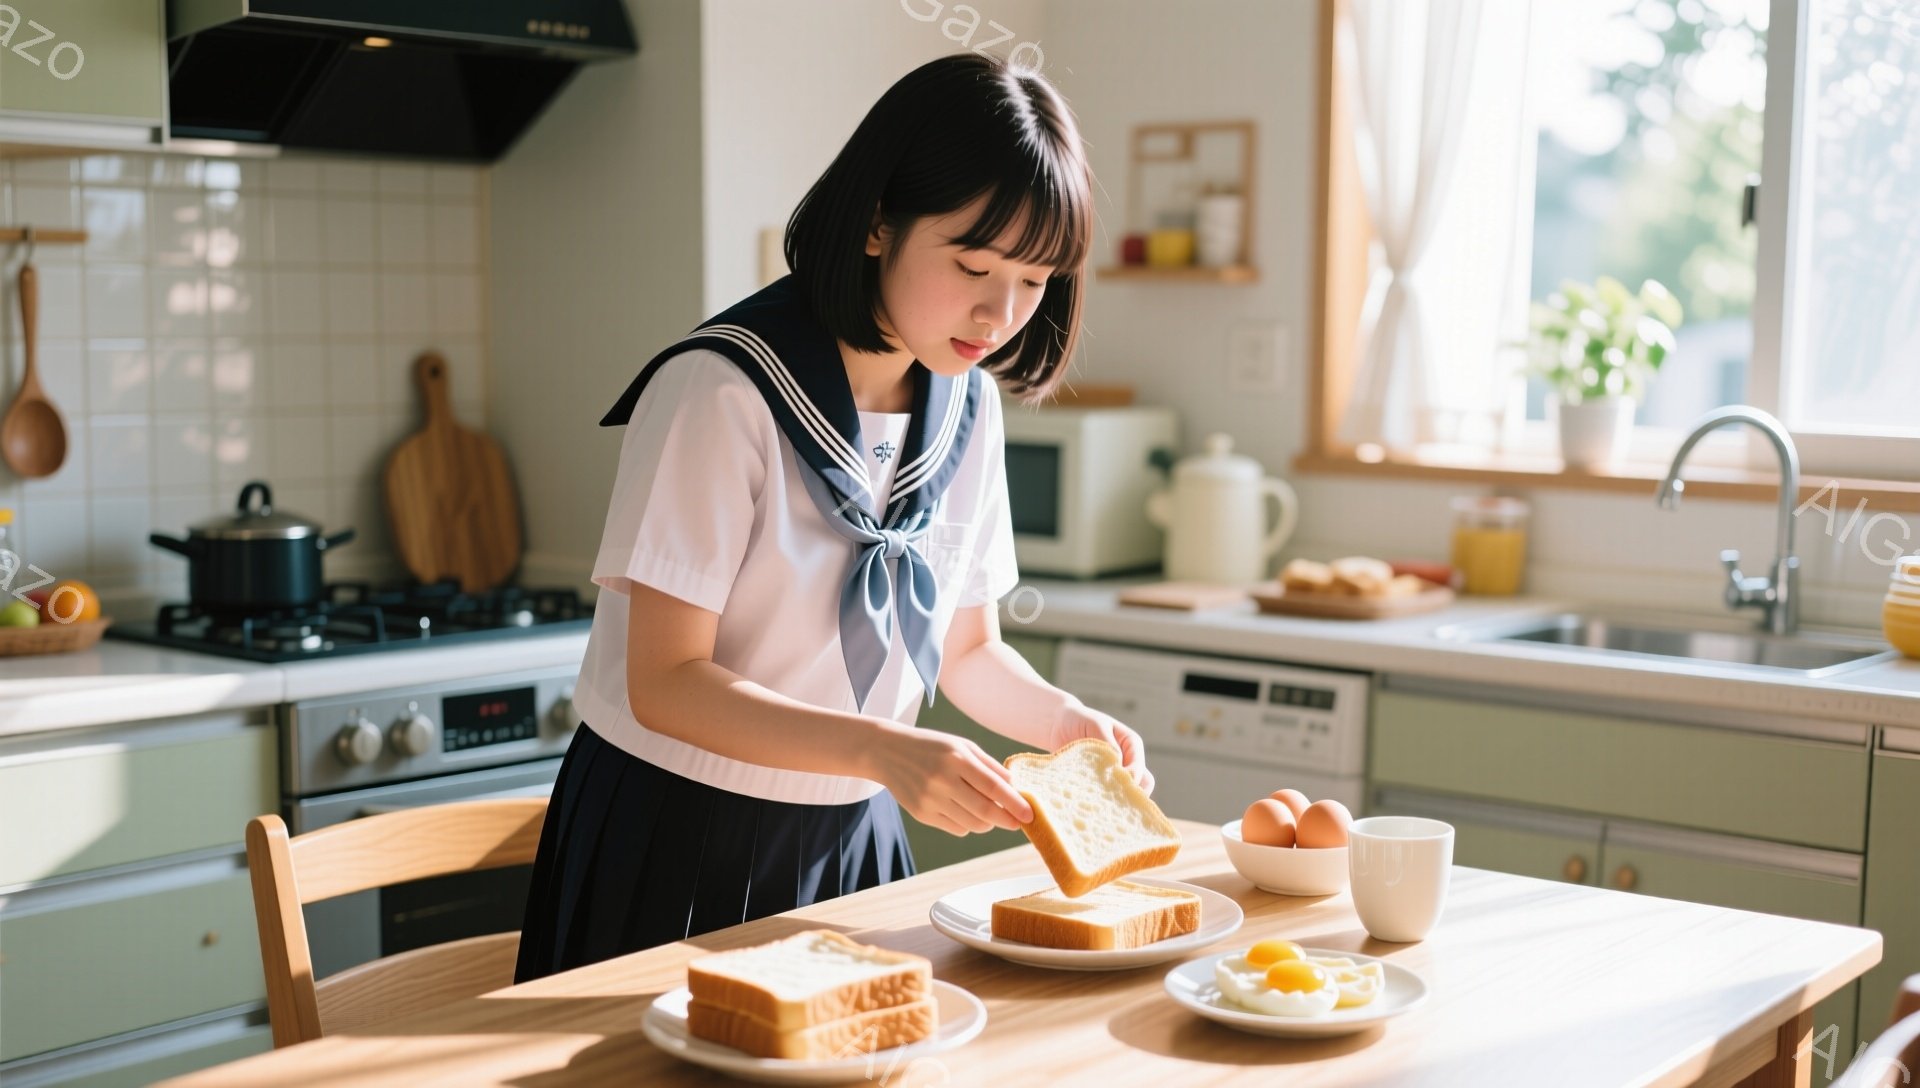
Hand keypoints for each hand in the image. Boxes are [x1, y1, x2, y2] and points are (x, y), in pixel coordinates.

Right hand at [864, 724, 1033, 836]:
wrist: (888, 752)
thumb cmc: (932, 747)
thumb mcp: (962, 746)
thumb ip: (989, 766)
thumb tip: (1014, 787)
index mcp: (957, 759)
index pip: (993, 787)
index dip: (1015, 803)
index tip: (1030, 815)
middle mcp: (943, 780)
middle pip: (985, 811)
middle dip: (1007, 820)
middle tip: (1018, 823)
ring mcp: (930, 800)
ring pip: (972, 824)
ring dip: (988, 823)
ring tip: (989, 813)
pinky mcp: (921, 814)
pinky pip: (956, 828)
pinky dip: (968, 824)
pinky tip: (963, 810)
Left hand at [1047, 701, 1154, 795]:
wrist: (1059, 725)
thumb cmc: (1079, 720)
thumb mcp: (1095, 726)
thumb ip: (1109, 745)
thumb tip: (1118, 769)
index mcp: (1132, 744)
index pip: (1137, 768)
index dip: (1127, 780)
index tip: (1109, 783)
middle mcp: (1128, 761)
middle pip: (1141, 785)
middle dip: (1128, 794)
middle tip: (1109, 799)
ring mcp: (1116, 773)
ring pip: (1128, 794)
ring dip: (1118, 800)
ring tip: (1101, 803)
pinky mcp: (1101, 783)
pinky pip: (1109, 796)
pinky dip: (1104, 801)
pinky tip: (1092, 803)